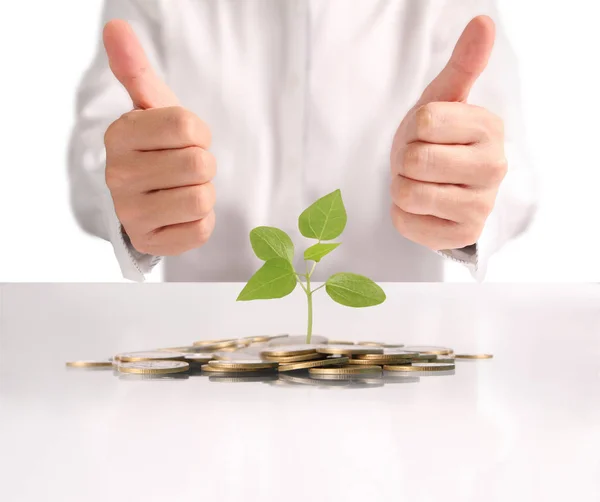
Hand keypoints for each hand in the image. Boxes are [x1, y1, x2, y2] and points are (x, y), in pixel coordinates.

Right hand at [103, 20, 215, 255]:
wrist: (147, 195)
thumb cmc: (157, 147)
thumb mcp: (151, 107)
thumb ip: (137, 70)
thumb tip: (116, 27)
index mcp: (120, 136)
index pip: (188, 127)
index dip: (199, 133)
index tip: (186, 139)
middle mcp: (118, 176)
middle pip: (199, 165)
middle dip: (203, 164)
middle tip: (185, 167)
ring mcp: (132, 214)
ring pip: (201, 199)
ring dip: (203, 193)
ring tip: (182, 189)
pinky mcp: (151, 243)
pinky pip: (201, 230)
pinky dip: (201, 221)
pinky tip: (181, 214)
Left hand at [390, 16, 506, 250]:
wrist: (440, 185)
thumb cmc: (438, 139)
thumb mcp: (444, 100)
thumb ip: (463, 65)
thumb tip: (483, 21)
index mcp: (489, 128)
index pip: (424, 122)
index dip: (413, 130)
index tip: (426, 135)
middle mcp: (494, 168)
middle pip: (416, 160)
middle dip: (405, 160)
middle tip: (420, 163)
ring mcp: (481, 206)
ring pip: (408, 193)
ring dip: (402, 188)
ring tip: (421, 184)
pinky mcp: (461, 236)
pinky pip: (406, 223)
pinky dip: (403, 215)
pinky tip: (423, 208)